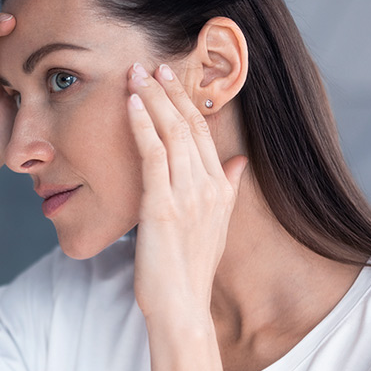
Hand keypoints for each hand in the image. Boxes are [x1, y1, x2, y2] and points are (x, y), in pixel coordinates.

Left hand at [126, 62, 246, 323]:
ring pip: (170, 133)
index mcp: (219, 188)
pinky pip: (152, 155)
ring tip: (135, 73)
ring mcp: (186, 194)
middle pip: (187, 125)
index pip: (202, 132)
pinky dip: (142, 125)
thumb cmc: (190, 268)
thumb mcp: (216, 225)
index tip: (169, 78)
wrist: (181, 306)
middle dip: (167, 91)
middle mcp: (207, 186)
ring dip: (151, 99)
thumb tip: (239, 161)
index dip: (184, 101)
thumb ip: (228, 189)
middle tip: (149, 64)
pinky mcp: (162, 205)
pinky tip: (131, 104)